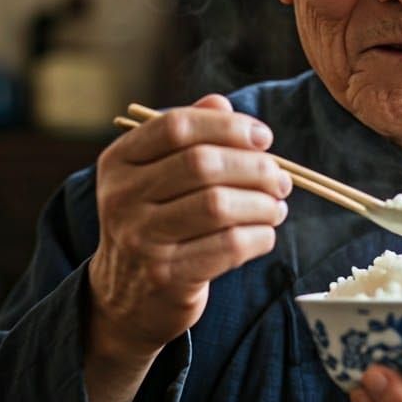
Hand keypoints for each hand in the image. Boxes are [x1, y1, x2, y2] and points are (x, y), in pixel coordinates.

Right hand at [88, 94, 291, 361]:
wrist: (127, 298)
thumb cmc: (155, 223)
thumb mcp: (156, 175)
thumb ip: (187, 136)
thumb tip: (222, 104)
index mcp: (119, 161)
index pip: (177, 126)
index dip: (228, 127)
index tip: (263, 138)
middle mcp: (123, 197)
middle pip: (203, 165)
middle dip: (255, 168)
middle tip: (281, 179)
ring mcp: (142, 239)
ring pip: (219, 206)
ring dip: (263, 204)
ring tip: (277, 207)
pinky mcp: (168, 276)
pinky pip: (229, 246)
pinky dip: (259, 236)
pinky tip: (264, 234)